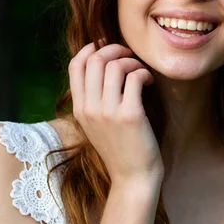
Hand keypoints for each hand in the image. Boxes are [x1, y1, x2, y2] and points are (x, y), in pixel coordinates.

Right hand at [68, 40, 163, 185]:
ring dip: (131, 61)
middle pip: (94, 60)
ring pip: (115, 66)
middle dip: (114, 49)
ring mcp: (108, 112)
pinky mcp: (130, 114)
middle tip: (129, 55)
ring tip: (140, 71)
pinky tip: (149, 81)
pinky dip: (144, 73)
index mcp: (79, 109)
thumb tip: (102, 66)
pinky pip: (134, 77)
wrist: (132, 178)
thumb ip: (93, 100)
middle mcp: (89, 108)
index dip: (89, 48)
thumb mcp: (96, 124)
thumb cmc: (120, 149)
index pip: (74, 66)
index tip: (104, 45)